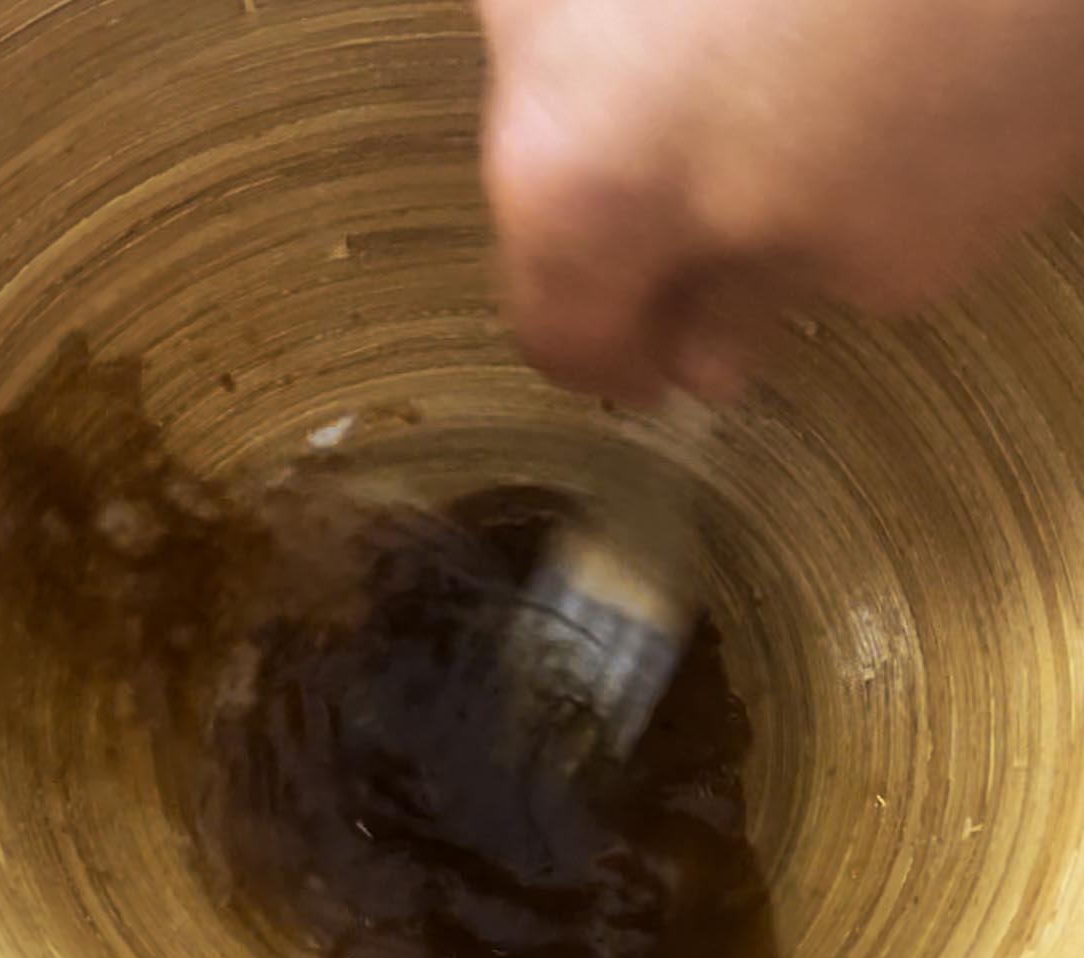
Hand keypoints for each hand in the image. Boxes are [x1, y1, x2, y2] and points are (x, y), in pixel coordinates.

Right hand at [476, 0, 1083, 402]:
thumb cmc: (981, 19)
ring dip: (673, 103)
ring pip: (595, 69)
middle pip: (565, 184)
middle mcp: (533, 40)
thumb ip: (765, 308)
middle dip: (656, 224)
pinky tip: (800, 10)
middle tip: (763, 227)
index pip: (557, 330)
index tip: (679, 365)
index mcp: (574, 177)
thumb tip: (709, 337)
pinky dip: (698, 16)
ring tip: (806, 85)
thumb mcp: (900, 239)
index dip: (629, 362)